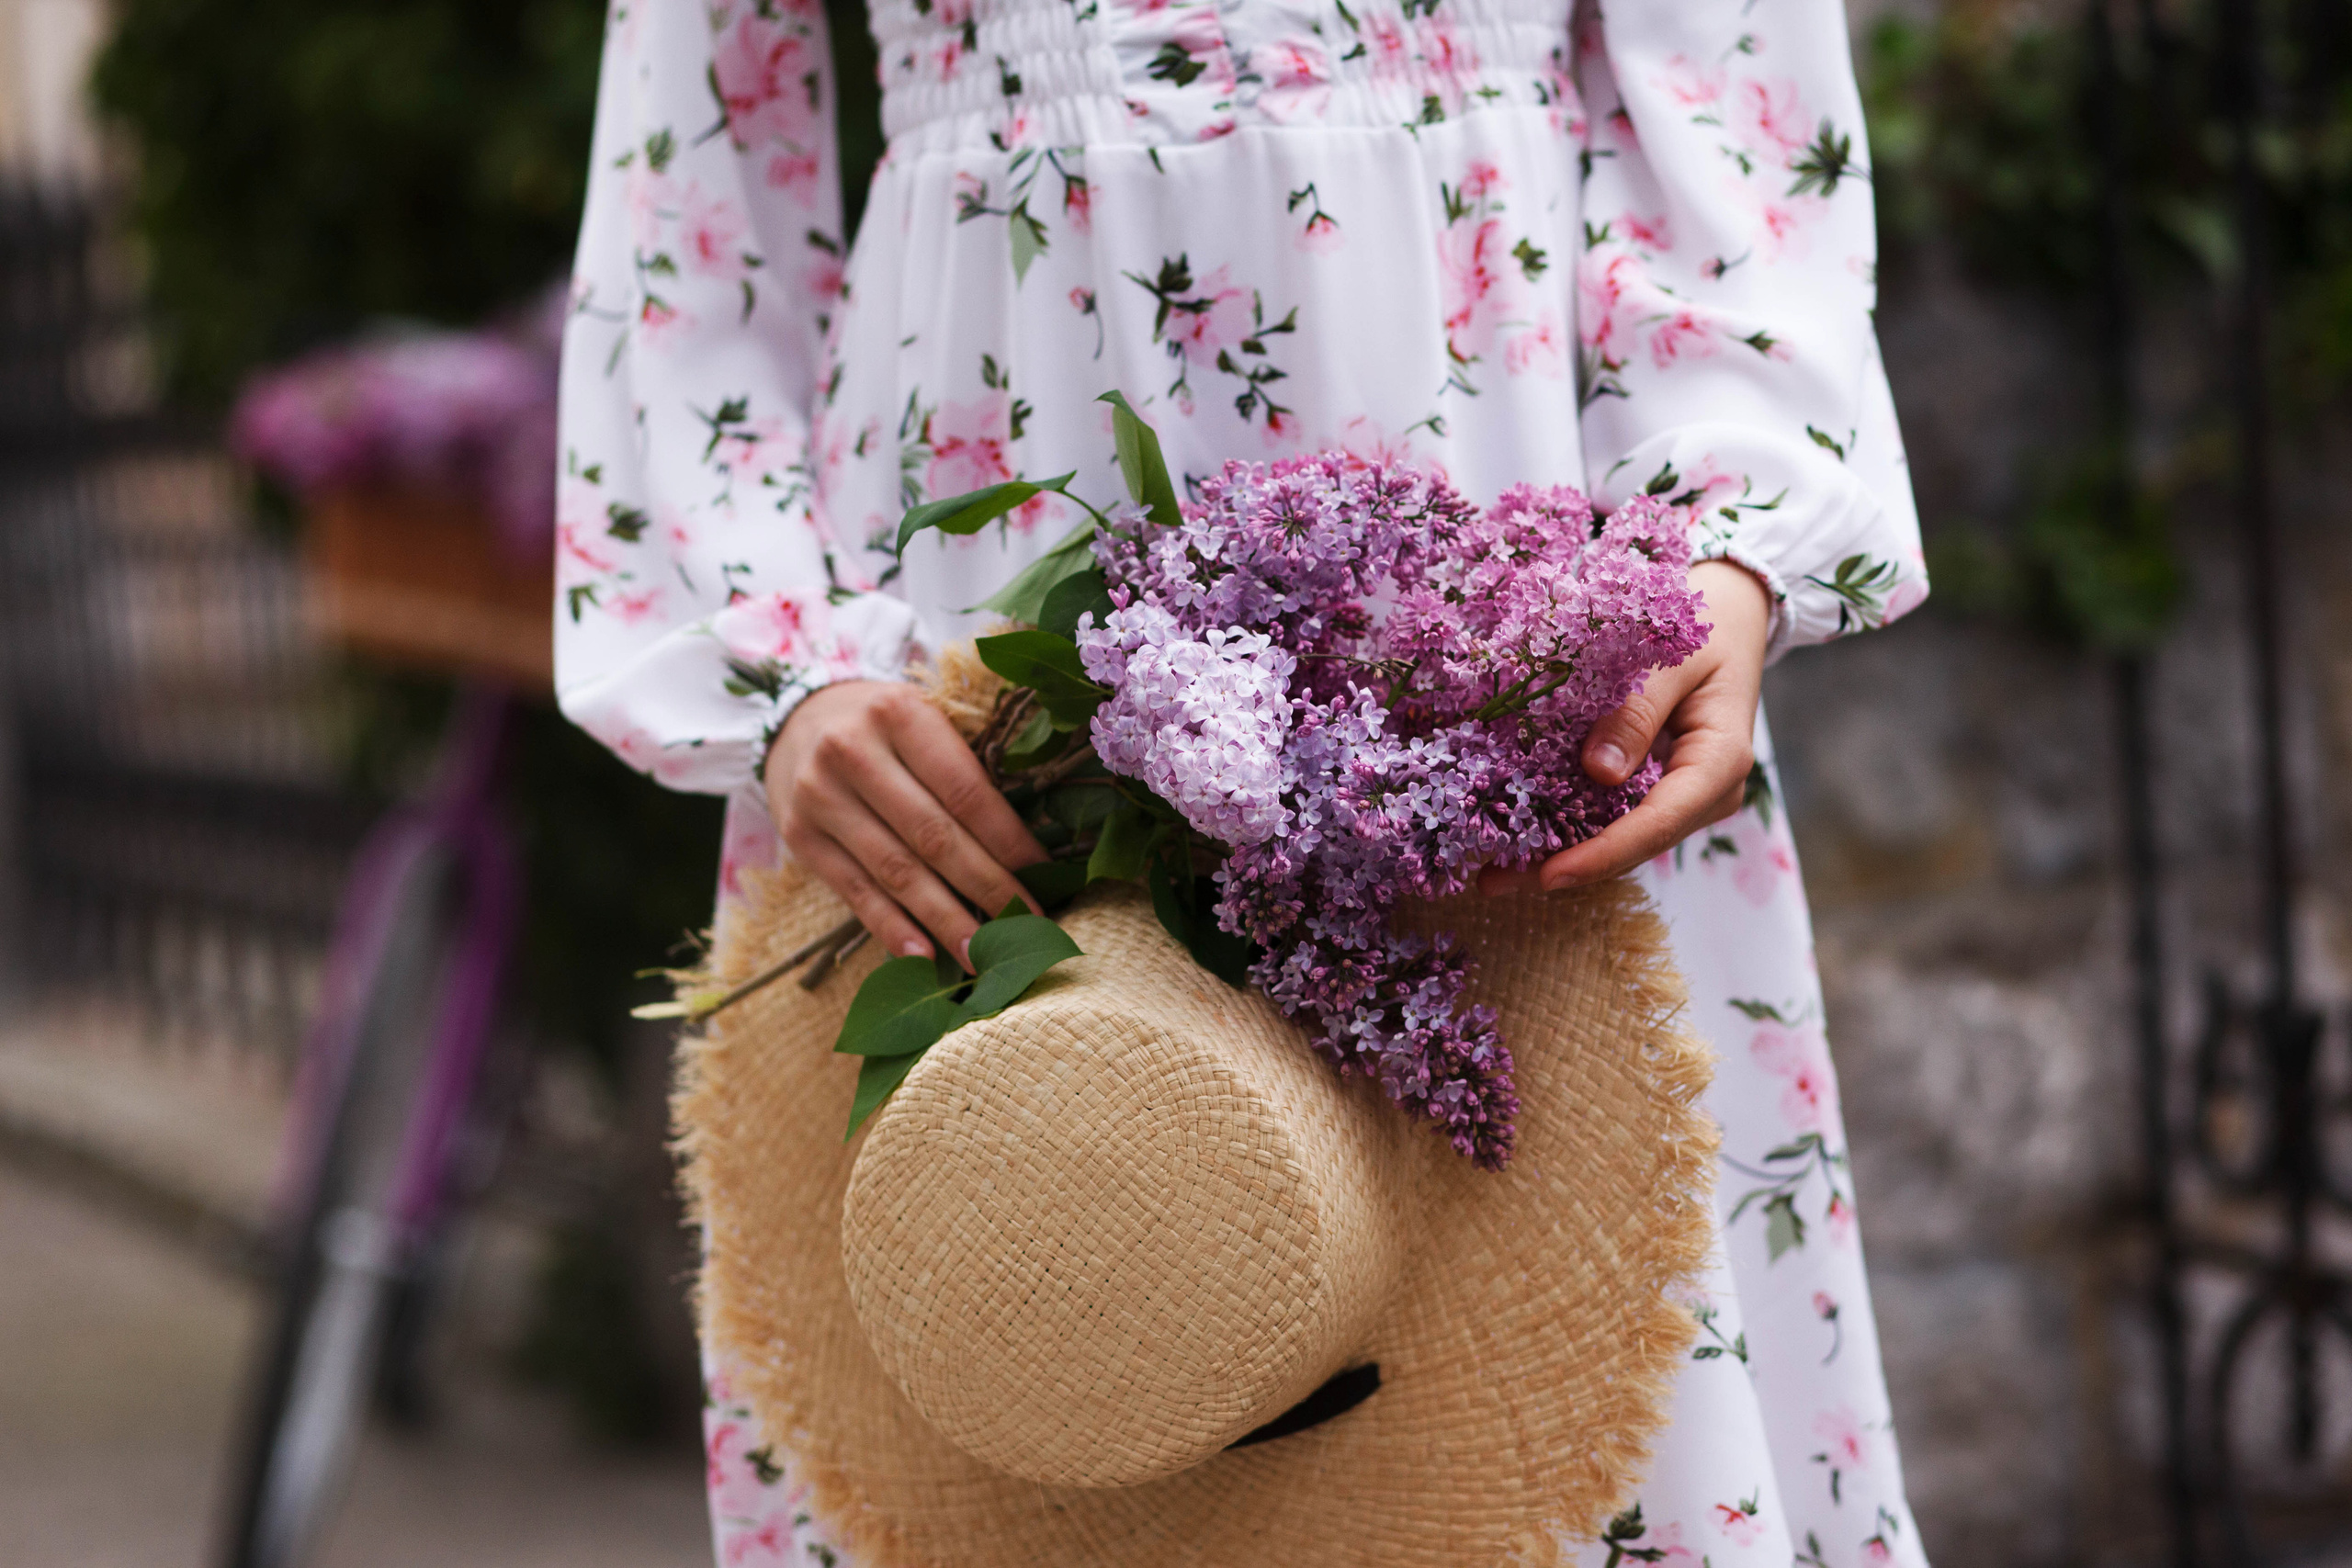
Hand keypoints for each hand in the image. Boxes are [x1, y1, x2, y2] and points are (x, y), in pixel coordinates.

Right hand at [765, 681, 1046, 966]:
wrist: (798, 721)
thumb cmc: (886, 727)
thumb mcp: (924, 719)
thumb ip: (966, 765)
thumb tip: (1028, 849)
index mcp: (898, 714)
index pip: (964, 789)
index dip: (1007, 839)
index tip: (1043, 876)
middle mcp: (852, 752)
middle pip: (932, 835)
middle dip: (985, 886)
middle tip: (1025, 926)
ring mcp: (820, 797)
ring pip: (894, 871)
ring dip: (943, 919)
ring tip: (981, 954)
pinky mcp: (799, 837)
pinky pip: (854, 892)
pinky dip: (891, 928)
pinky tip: (923, 956)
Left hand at [1480, 559, 1771, 896]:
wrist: (1728, 624)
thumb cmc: (1702, 631)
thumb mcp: (1672, 657)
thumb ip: (1638, 709)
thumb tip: (1599, 772)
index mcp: (1721, 762)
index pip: (1659, 821)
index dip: (1604, 854)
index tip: (1551, 875)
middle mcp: (1706, 794)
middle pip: (1633, 845)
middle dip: (1566, 865)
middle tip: (1491, 882)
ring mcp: (1683, 799)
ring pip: (1619, 841)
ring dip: (1558, 855)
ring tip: (1491, 873)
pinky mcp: (1658, 792)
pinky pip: (1613, 819)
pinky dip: (1568, 829)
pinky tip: (1517, 839)